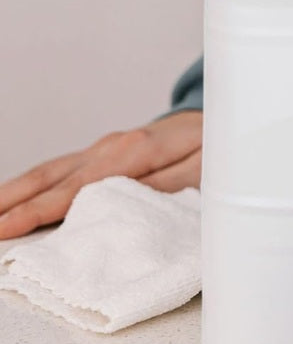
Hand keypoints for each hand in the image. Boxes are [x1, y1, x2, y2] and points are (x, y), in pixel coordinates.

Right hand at [0, 109, 202, 240]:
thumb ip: (164, 186)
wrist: (220, 115)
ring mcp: (104, 148)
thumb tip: (126, 205)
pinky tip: (14, 201)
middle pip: (50, 177)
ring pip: (49, 172)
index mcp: (133, 151)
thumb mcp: (202, 168)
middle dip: (10, 203)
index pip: (76, 188)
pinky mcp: (104, 153)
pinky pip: (62, 171)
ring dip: (13, 194)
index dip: (38, 211)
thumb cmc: (214, 145)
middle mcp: (110, 147)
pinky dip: (33, 186)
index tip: (4, 229)